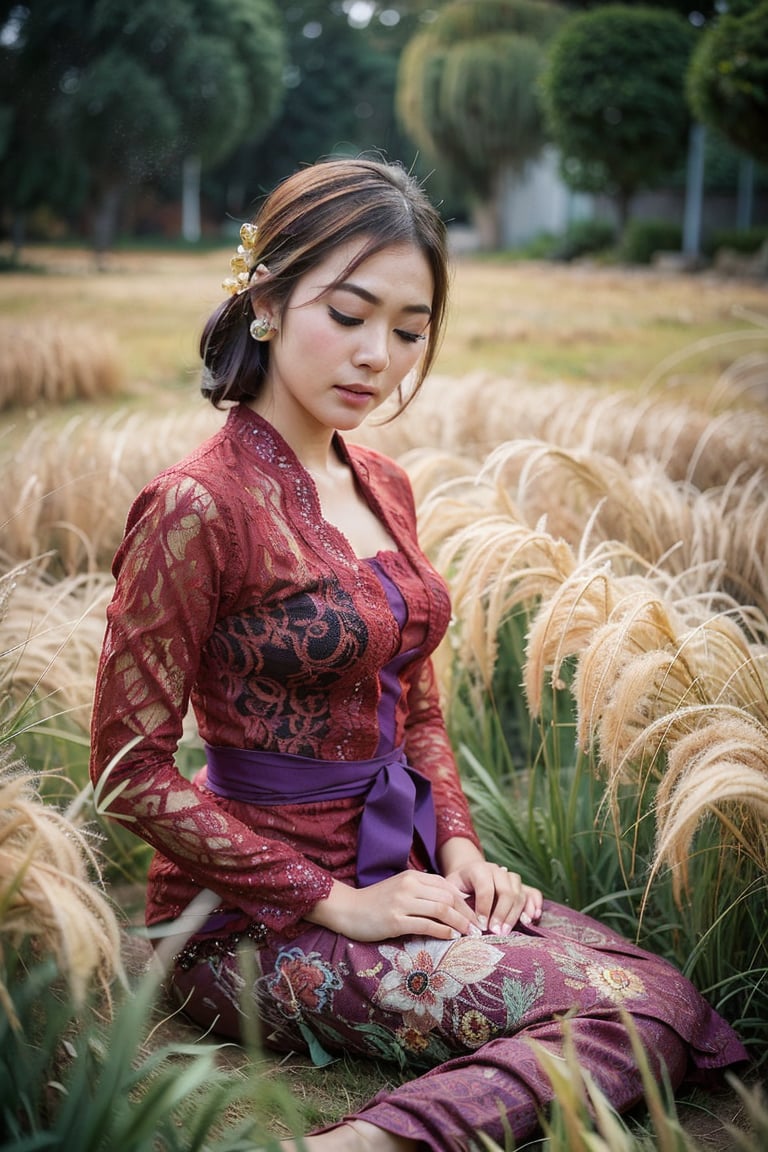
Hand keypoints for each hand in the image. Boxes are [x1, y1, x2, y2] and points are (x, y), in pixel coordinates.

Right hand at [306, 871, 481, 941]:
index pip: (447, 886)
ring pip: (441, 910)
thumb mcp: (401, 889)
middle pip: (448, 897)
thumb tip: (452, 902)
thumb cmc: (376, 902)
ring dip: (460, 923)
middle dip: (467, 913)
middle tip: (479, 927)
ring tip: (470, 934)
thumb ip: (423, 892)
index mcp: (412, 876)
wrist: (347, 909)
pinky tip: (451, 937)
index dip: (465, 901)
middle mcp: (408, 886)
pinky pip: (426, 925)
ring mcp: (401, 903)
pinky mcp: (394, 920)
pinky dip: (443, 931)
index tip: (476, 914)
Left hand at [444, 858, 542, 934]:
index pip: (486, 888)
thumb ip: (457, 903)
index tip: (481, 926)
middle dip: (502, 914)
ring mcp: (511, 877)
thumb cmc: (458, 887)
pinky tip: (532, 918)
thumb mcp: (450, 890)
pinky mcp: (521, 885)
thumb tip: (465, 923)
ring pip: (519, 893)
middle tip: (497, 932)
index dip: (484, 908)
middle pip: (506, 891)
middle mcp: (497, 870)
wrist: (468, 875)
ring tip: (507, 931)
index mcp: (478, 869)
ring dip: (515, 914)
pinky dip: (534, 905)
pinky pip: (533, 892)